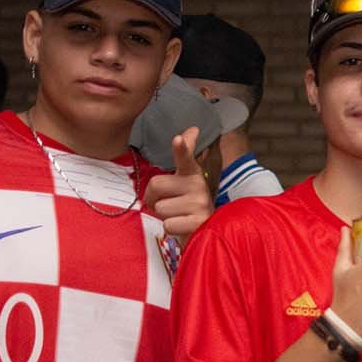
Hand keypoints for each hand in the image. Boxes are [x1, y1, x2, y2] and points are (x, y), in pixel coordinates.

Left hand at [143, 127, 213, 241]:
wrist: (207, 232)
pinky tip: (184, 227)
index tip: (178, 139)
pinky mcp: (199, 222)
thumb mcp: (185, 180)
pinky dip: (172, 229)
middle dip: (154, 199)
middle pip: (156, 184)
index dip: (182, 148)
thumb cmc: (188, 206)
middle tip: (169, 205)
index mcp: (193, 173)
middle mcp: (199, 185)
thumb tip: (193, 128)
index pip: (186, 158)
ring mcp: (200, 204)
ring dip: (165, 216)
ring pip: (160, 207)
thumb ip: (185, 155)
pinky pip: (168, 224)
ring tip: (179, 217)